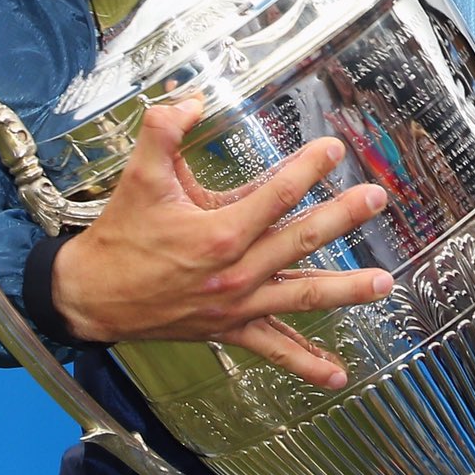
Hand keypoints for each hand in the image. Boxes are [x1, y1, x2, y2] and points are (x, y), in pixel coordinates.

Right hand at [47, 99, 395, 385]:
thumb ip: (162, 131)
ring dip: (346, 291)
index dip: (308, 168)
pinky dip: (305, 364)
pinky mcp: (230, 329)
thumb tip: (190, 100)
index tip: (334, 148)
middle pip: (301, 241)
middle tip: (376, 199)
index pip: (276, 194)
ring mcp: (237, 305)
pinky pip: (273, 349)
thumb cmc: (121, 236)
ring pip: (301, 298)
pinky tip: (337, 375)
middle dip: (343, 218)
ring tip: (384, 284)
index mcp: (218, 234)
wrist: (90, 296)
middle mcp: (235, 272)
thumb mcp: (139, 177)